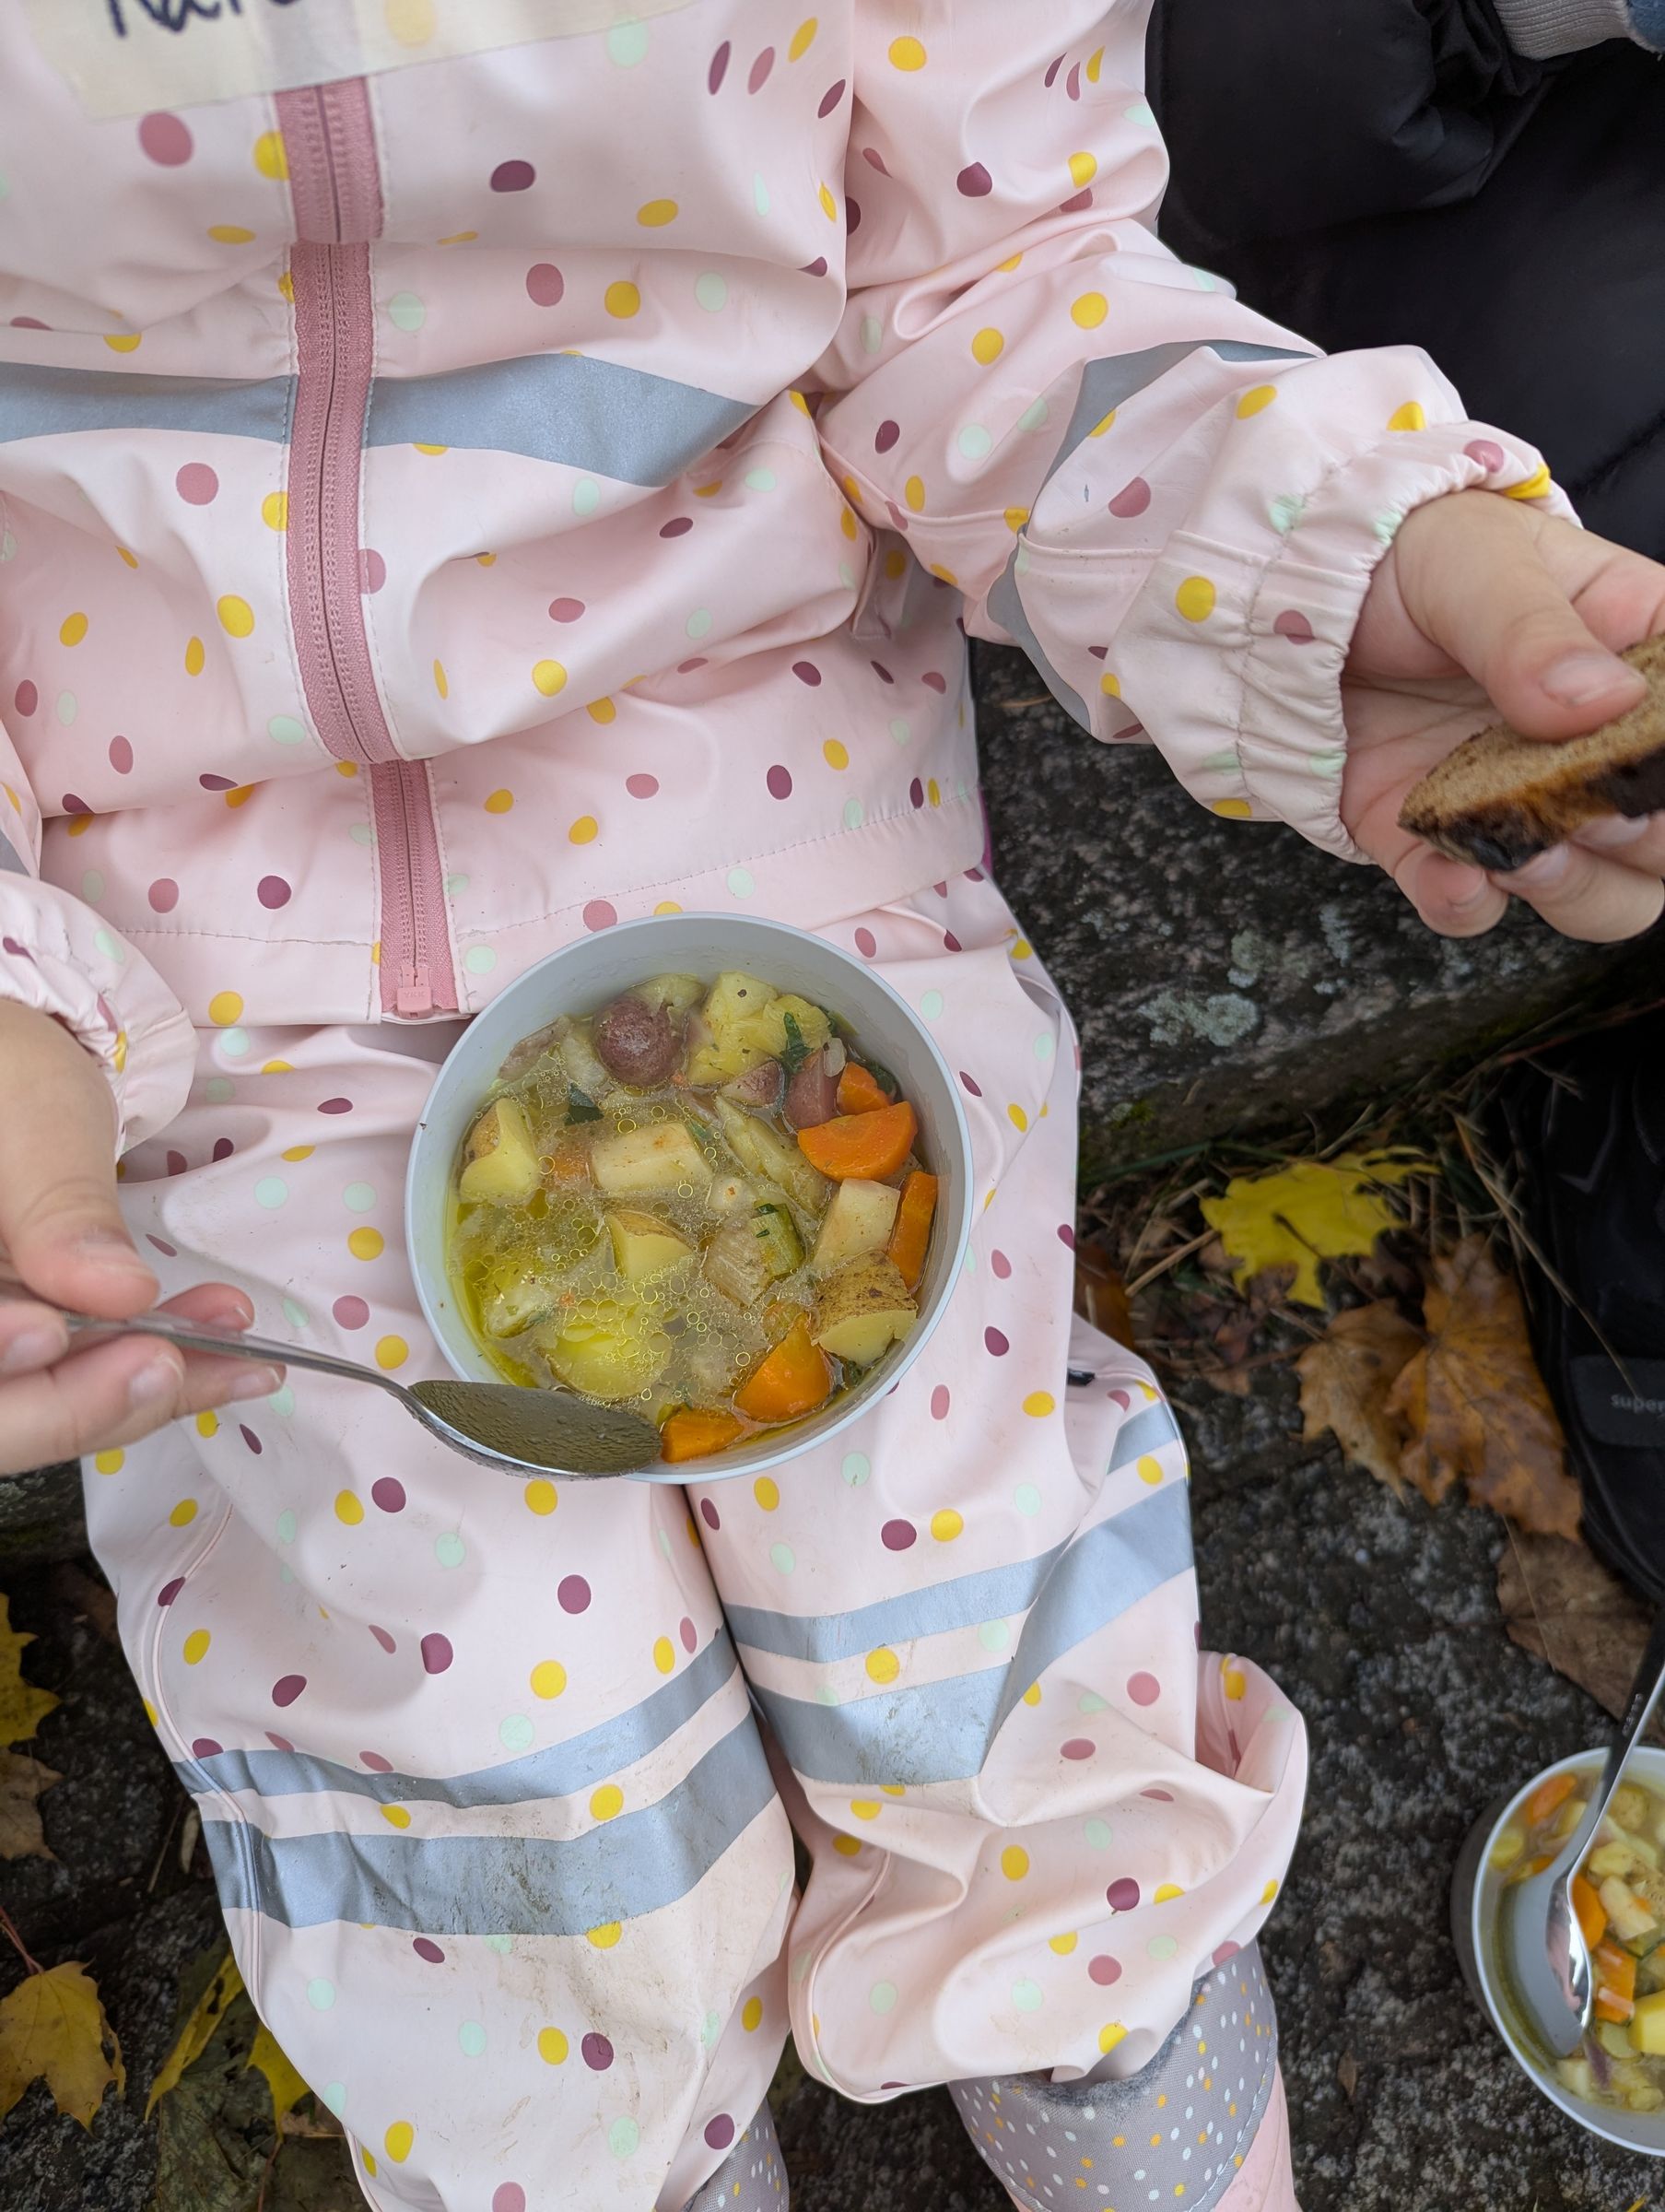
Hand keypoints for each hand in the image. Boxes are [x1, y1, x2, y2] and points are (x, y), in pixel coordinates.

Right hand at [0, 1000, 280, 1477]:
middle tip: (167, 1365)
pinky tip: (229, 1363)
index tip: (47, 1332)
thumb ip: (59, 1213)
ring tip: (236, 1359)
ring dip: (138, 1395)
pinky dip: (154, 1377)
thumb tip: (117, 1294)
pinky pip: (84, 1385)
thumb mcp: (29, 1123)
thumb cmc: (7, 1079)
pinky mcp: (31, 1353)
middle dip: (76, 1403)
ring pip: (40, 1412)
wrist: (18, 1080)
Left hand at [1342, 490, 1664, 940]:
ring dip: (1577, 889)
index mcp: (1634, 655)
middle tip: (1596, 812)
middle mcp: (1588, 744)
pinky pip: (1470, 903)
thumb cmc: (1404, 551)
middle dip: (1646, 837)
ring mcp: (1514, 803)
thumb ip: (1531, 629)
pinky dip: (1467, 903)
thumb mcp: (1470, 559)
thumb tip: (1600, 701)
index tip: (1645, 762)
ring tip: (1528, 856)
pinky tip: (1453, 877)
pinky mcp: (1431, 844)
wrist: (1286, 595)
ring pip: (1598, 891)